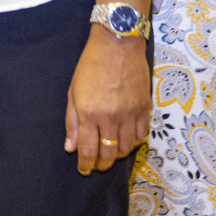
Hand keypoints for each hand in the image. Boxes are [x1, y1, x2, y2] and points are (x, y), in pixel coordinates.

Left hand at [64, 28, 150, 174]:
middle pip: (109, 153)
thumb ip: (72, 121)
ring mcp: (130, 114)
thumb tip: (70, 147)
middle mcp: (110, 117)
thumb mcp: (73, 92)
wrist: (117, 44)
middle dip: (102, 164)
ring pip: (127, 148)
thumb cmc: (90, 65)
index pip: (88, 150)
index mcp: (89, 113)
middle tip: (98, 165)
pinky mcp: (144, 109)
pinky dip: (134, 142)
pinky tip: (126, 140)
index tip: (84, 170)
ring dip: (118, 154)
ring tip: (111, 152)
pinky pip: (142, 135)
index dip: (86, 164)